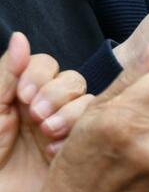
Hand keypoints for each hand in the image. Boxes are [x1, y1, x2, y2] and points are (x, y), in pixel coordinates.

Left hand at [0, 33, 92, 191]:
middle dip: (57, 95)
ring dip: (69, 115)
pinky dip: (79, 136)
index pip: (45, 64)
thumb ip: (5, 75)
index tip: (24, 96)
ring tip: (48, 135)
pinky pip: (97, 130)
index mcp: (21, 95)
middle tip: (37, 118)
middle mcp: (46, 108)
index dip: (40, 75)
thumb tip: (22, 38)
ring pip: (88, 102)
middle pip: (72, 80)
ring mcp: (66, 130)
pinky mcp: (81, 151)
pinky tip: (56, 153)